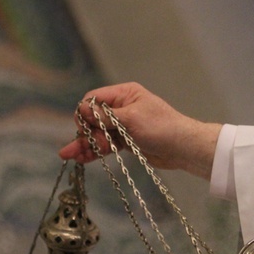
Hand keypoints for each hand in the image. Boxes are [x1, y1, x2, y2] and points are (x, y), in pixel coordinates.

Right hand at [59, 82, 222, 179]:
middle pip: (93, 118)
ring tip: (70, 156)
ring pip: (98, 133)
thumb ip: (105, 116)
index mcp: (124, 94)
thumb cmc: (162, 128)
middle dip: (83, 133)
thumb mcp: (131, 119)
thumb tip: (81, 111)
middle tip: (73, 149)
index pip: (94, 100)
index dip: (85, 113)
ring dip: (85, 144)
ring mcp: (124, 125)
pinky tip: (83, 158)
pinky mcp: (127, 141)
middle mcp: (122, 107)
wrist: (183, 148)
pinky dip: (96, 151)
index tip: (83, 128)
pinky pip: (106, 144)